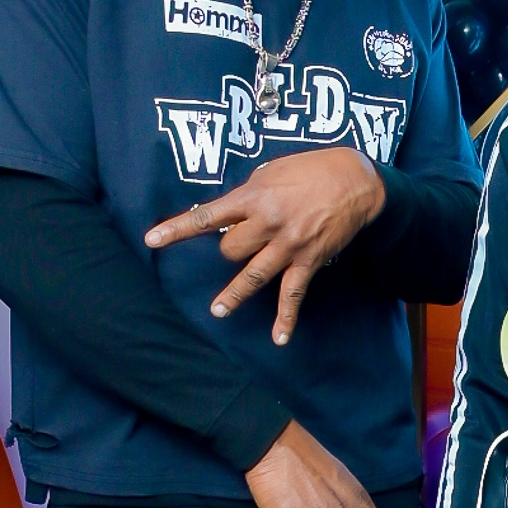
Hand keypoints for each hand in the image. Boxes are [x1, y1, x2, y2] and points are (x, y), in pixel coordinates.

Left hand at [144, 146, 384, 341]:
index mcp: (254, 196)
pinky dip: (286, 317)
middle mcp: (267, 222)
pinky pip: (293, 294)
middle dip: (228, 248)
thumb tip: (231, 210)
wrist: (355, 181)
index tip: (152, 240)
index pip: (206, 215)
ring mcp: (288, 245)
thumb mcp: (273, 170)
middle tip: (239, 242)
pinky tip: (279, 338)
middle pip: (230, 248)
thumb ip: (250, 192)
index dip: (177, 229)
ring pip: (252, 275)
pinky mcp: (309, 260)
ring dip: (234, 295)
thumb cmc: (313, 169)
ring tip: (218, 310)